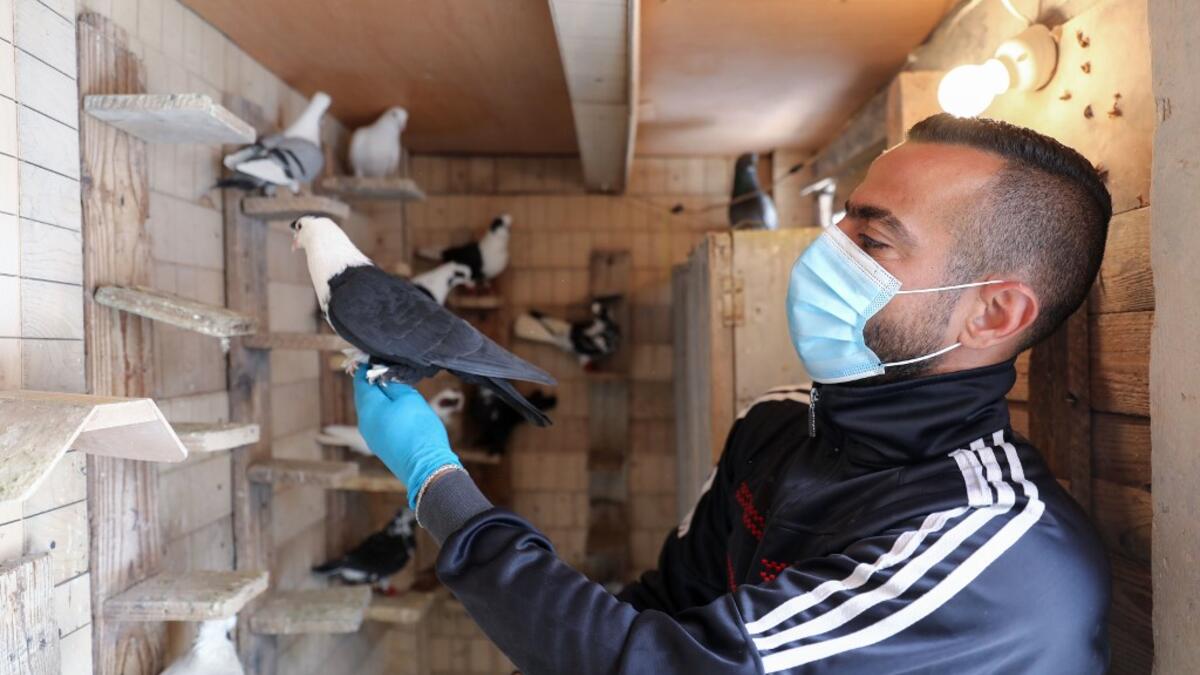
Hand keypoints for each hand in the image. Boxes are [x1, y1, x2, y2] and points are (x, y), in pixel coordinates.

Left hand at [353, 366, 461, 508]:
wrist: (427, 467)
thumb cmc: (419, 430)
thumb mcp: (409, 398)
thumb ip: (393, 384)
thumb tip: (381, 374)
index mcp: (368, 407)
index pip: (360, 380)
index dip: (367, 366)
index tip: (376, 357)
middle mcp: (364, 422)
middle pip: (364, 395)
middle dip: (374, 381)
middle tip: (391, 370)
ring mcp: (371, 436)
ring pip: (372, 409)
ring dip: (382, 397)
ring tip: (399, 388)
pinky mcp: (381, 446)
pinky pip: (378, 421)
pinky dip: (385, 410)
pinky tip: (400, 409)